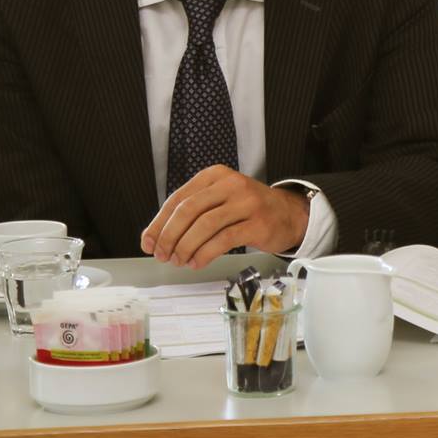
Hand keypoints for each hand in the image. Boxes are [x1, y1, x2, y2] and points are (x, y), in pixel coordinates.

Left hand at [141, 166, 309, 267]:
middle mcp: (231, 184)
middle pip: (188, 210)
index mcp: (216, 175)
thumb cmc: (248, 209)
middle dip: (169, 236)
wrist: (288, 214)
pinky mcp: (258, 223)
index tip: (148, 242)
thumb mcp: (220, 199)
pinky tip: (197, 262)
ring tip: (179, 260)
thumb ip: (191, 213)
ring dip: (185, 247)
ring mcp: (247, 202)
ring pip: (204, 226)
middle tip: (162, 254)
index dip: (159, 223)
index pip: (178, 198)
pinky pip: (223, 240)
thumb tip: (156, 238)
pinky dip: (205, 254)